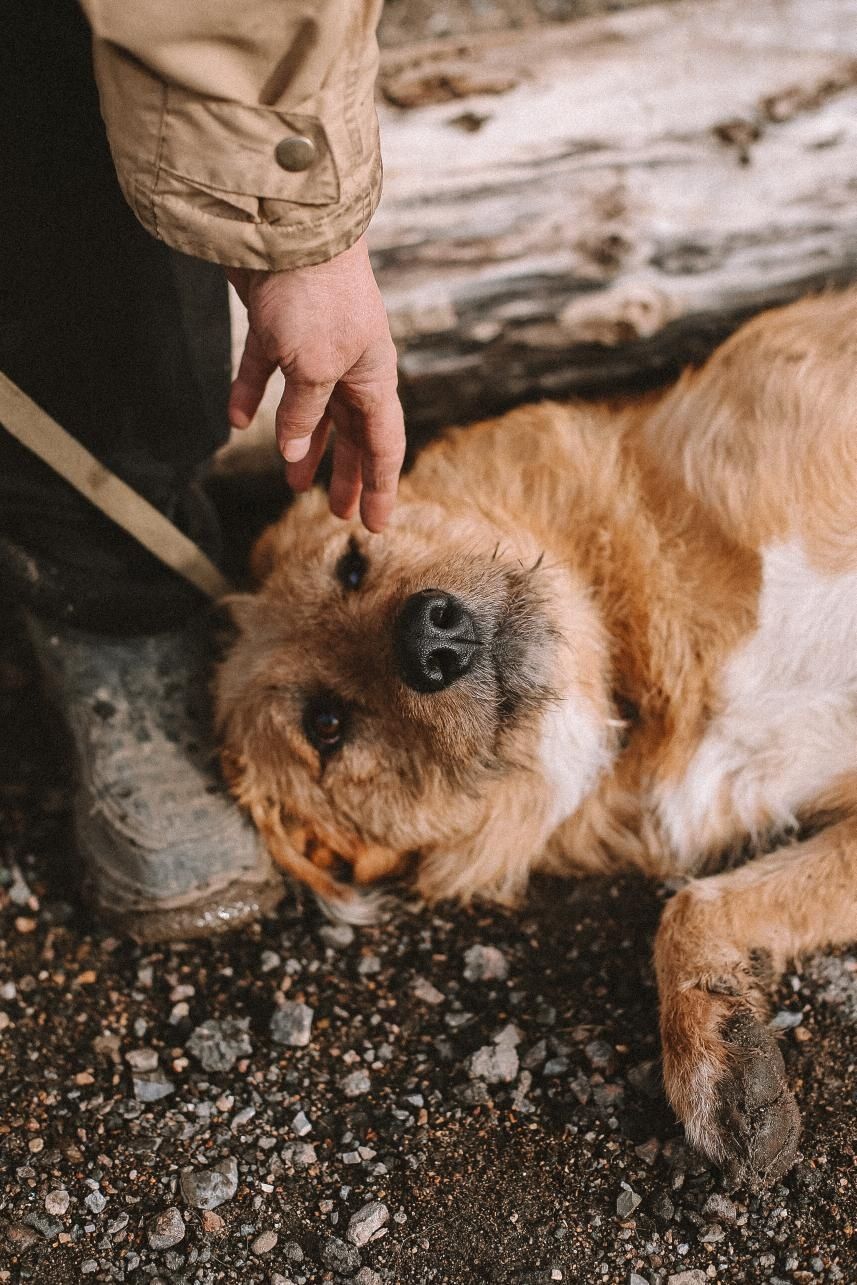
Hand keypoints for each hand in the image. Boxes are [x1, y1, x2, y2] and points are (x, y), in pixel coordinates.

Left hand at [227, 236, 404, 532]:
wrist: (286, 225)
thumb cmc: (317, 295)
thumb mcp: (315, 367)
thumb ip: (306, 414)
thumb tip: (294, 453)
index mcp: (372, 377)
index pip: (384, 444)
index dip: (381, 488)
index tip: (376, 526)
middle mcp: (347, 365)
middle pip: (351, 432)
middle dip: (347, 474)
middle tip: (339, 513)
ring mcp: (309, 346)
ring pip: (310, 410)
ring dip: (303, 446)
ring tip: (293, 481)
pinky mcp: (273, 329)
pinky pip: (263, 373)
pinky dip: (252, 396)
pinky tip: (237, 420)